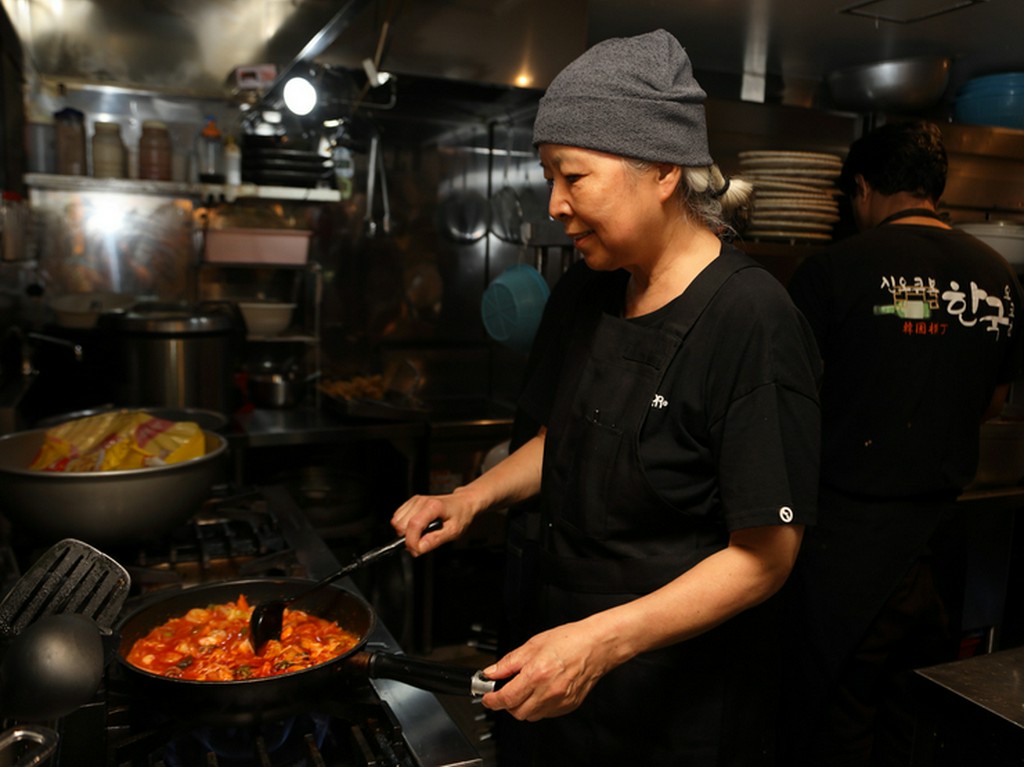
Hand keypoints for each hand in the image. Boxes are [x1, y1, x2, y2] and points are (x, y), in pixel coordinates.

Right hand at [390, 489, 475, 554]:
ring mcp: (415, 501)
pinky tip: (417, 528)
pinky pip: (397, 518)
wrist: (462, 503)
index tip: (417, 551)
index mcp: (433, 506)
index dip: (412, 542)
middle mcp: (421, 501)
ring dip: (405, 533)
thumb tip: (420, 548)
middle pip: (401, 525)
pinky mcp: (411, 502)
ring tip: (420, 535)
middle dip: (408, 539)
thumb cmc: (460, 515)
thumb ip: (435, 540)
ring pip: (396, 522)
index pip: (414, 525)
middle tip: (421, 544)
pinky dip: (403, 527)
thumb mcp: (454, 531)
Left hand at [479, 622, 614, 720]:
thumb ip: (509, 662)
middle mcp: (548, 692)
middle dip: (507, 704)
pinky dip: (538, 706)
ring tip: (526, 688)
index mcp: (537, 674)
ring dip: (522, 706)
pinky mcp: (568, 706)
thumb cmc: (569, 640)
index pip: (506, 698)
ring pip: (531, 716)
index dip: (492, 700)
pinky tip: (541, 691)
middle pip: (516, 712)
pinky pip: (546, 713)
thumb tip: (492, 673)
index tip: (487, 697)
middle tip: (506, 690)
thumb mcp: (533, 645)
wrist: (596, 645)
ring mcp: (559, 701)